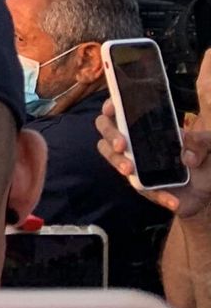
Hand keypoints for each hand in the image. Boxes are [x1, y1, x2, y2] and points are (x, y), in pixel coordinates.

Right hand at [96, 48, 210, 216]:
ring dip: (116, 160)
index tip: (113, 108)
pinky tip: (173, 201)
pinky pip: (140, 187)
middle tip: (120, 144)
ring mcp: (135, 160)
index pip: (121, 108)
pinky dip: (157, 194)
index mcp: (148, 123)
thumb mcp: (210, 146)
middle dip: (109, 134)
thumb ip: (202, 142)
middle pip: (106, 128)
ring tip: (128, 169)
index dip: (111, 106)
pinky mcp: (141, 183)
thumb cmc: (206, 160)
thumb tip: (187, 155)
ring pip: (111, 155)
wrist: (207, 190)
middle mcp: (135, 139)